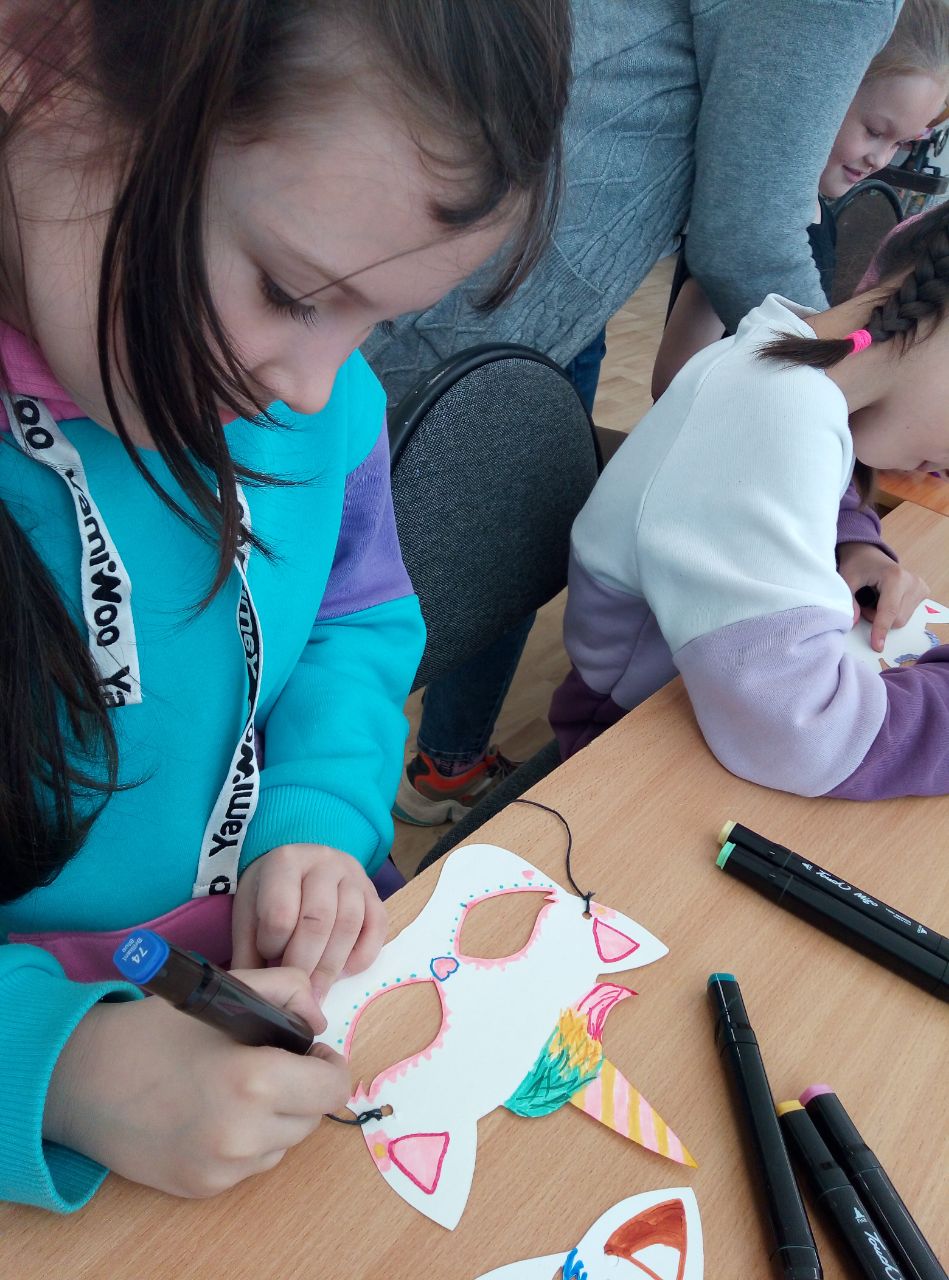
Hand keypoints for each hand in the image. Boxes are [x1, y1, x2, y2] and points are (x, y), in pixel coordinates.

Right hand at [44, 967, 349, 1198]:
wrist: (80, 1080)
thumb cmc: (153, 1030)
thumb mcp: (224, 992)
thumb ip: (286, 991)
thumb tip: (318, 1021)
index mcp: (256, 1082)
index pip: (333, 1087)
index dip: (326, 1063)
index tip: (306, 1049)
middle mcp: (244, 1135)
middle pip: (312, 1117)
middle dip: (301, 1087)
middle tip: (268, 1061)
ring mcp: (222, 1169)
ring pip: (284, 1143)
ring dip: (276, 1116)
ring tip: (237, 1086)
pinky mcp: (201, 1189)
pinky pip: (251, 1164)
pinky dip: (246, 1139)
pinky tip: (213, 1111)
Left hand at [232, 844, 386, 1001]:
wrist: (297, 867)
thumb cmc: (269, 895)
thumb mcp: (248, 916)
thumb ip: (248, 954)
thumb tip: (253, 999)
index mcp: (285, 861)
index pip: (281, 913)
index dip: (273, 946)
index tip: (267, 962)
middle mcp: (323, 861)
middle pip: (318, 920)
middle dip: (306, 965)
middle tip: (297, 994)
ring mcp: (353, 875)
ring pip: (349, 924)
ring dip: (333, 965)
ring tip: (318, 991)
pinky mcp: (373, 891)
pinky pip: (377, 926)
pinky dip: (362, 955)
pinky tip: (344, 972)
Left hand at [837, 542, 928, 652]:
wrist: (869, 554)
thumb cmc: (857, 566)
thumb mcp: (847, 579)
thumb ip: (848, 600)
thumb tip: (851, 622)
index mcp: (895, 577)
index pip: (889, 611)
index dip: (881, 630)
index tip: (877, 646)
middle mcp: (912, 581)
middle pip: (897, 620)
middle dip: (877, 619)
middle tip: (864, 603)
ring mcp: (920, 586)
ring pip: (902, 620)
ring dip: (885, 617)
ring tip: (875, 599)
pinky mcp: (923, 591)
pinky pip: (907, 614)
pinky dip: (893, 612)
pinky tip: (886, 599)